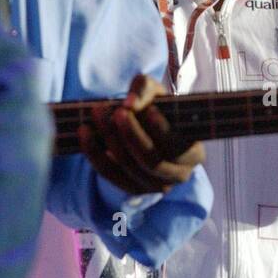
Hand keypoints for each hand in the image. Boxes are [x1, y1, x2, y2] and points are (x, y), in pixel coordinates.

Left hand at [79, 74, 205, 194]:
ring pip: (127, 166)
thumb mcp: (156, 92)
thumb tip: (130, 103)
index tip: (149, 110)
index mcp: (193, 154)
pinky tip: (84, 130)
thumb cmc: (156, 107)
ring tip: (97, 112)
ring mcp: (153, 186)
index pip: (178, 149)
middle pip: (151, 161)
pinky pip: (108, 173)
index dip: (163, 131)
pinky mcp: (130, 188)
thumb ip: (146, 89)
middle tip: (117, 111)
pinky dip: (93, 151)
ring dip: (109, 138)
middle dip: (132, 135)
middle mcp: (177, 175)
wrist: (142, 126)